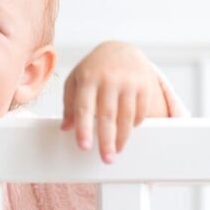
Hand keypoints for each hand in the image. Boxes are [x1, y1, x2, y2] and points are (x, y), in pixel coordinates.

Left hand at [60, 41, 165, 163]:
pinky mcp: (144, 85)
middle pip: (108, 115)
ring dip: (122, 137)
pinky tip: (128, 132)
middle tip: (106, 159)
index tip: (84, 147)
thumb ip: (70, 103)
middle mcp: (109, 79)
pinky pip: (140, 111)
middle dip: (107, 140)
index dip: (84, 128)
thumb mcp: (77, 80)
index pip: (84, 107)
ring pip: (126, 116)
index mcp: (88, 78)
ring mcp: (129, 81)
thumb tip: (65, 128)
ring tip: (116, 151)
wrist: (122, 49)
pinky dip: (135, 124)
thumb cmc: (94, 69)